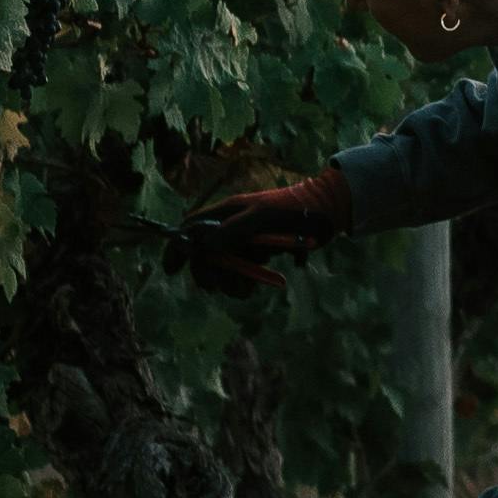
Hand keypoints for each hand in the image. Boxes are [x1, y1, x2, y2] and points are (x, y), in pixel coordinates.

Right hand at [186, 167, 352, 290]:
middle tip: (218, 287)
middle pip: (204, 255)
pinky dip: (246, 282)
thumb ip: (233, 230)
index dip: (177, 247)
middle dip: (209, 273)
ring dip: (231, 282)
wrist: (326, 213)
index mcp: (225, 213)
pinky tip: (259, 284)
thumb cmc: (292, 210)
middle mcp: (230, 227)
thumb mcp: (262, 217)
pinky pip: (244, 273)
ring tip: (247, 288)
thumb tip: (205, 246)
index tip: (172, 270)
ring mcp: (245, 242)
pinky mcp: (259, 254)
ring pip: (224, 268)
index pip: (190, 229)